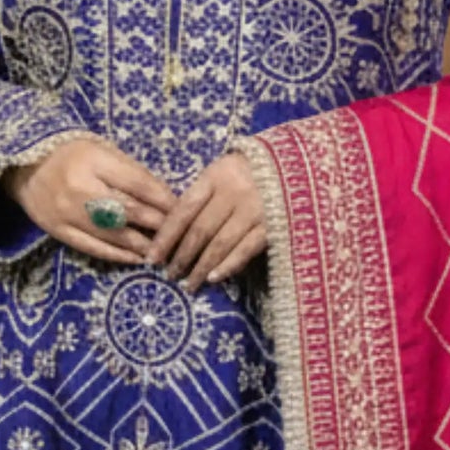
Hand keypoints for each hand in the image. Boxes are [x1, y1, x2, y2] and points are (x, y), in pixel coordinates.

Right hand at [5, 139, 178, 263]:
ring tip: (165, 253)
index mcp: (93, 161)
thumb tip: (166, 198)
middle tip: (181, 236)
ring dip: (144, 246)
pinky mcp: (58, 231)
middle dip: (159, 225)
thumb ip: (130, 172)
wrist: (22, 165)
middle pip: (130, 212)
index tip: (184, 210)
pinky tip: (138, 259)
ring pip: (114, 235)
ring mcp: (68, 213)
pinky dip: (119, 256)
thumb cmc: (71, 154)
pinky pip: (94, 248)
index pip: (138, 184)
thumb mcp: (101, 150)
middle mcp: (80, 189)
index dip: (164, 200)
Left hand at [143, 153, 267, 290]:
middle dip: (182, 256)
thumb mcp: (221, 172)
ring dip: (202, 267)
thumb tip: (171, 228)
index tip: (152, 257)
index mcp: (215, 176)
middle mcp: (233, 193)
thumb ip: (201, 195)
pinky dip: (228, 266)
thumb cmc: (249, 171)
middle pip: (200, 230)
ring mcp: (254, 210)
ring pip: (220, 244)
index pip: (183, 210)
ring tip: (190, 284)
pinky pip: (245, 250)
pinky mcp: (272, 226)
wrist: (297, 165)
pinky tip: (214, 278)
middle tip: (170, 275)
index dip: (165, 236)